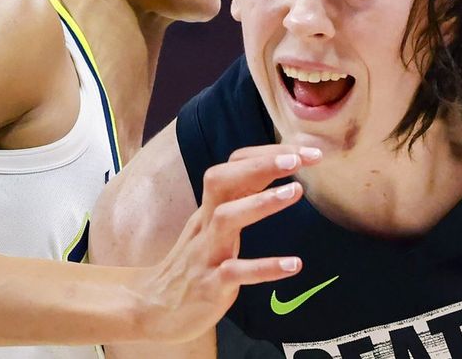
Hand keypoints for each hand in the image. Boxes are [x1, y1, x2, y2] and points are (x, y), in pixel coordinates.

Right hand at [138, 144, 320, 342]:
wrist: (154, 310)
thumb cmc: (194, 265)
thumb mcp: (213, 228)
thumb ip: (239, 202)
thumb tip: (276, 176)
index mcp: (210, 207)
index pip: (234, 166)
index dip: (267, 154)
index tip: (306, 151)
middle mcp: (206, 223)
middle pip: (222, 180)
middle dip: (260, 164)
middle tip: (299, 158)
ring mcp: (206, 253)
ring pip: (227, 218)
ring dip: (261, 202)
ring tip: (296, 191)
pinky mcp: (210, 285)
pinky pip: (235, 272)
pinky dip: (264, 267)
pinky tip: (294, 265)